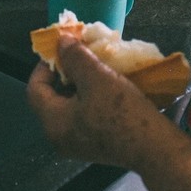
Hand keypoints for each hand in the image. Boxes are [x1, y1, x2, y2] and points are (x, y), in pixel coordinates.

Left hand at [26, 34, 174, 168]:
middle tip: (80, 56)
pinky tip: (105, 87)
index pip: (35, 88)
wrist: (155, 149)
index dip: (46, 65)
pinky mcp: (93, 146)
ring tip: (94, 68)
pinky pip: (82, 116)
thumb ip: (75, 57)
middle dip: (64, 74)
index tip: (63, 49)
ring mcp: (76, 144)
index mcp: (53, 123)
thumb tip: (61, 41)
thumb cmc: (122, 113)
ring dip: (78, 85)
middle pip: (51, 98)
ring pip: (68, 106)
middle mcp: (58, 137)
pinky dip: (89, 98)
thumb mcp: (97, 78)